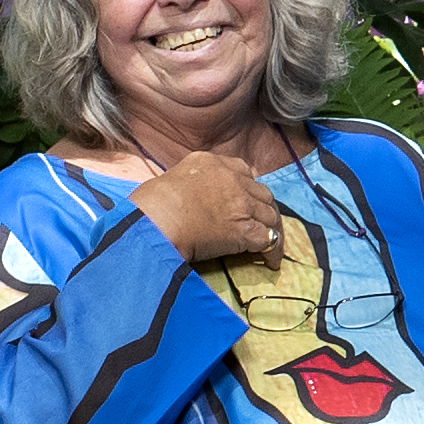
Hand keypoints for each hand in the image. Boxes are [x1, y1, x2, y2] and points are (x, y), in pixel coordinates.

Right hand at [132, 151, 289, 268]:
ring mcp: (241, 204)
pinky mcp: (244, 229)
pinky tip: (270, 262)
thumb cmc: (150, 204)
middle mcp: (232, 178)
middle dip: (263, 208)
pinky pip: (269, 239)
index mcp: (212, 162)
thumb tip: (195, 197)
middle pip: (261, 193)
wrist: (154, 219)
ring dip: (271, 229)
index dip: (248, 187)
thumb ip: (192, 181)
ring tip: (270, 244)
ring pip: (270, 215)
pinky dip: (272, 251)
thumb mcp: (174, 177)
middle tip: (262, 224)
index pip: (243, 171)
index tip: (248, 198)